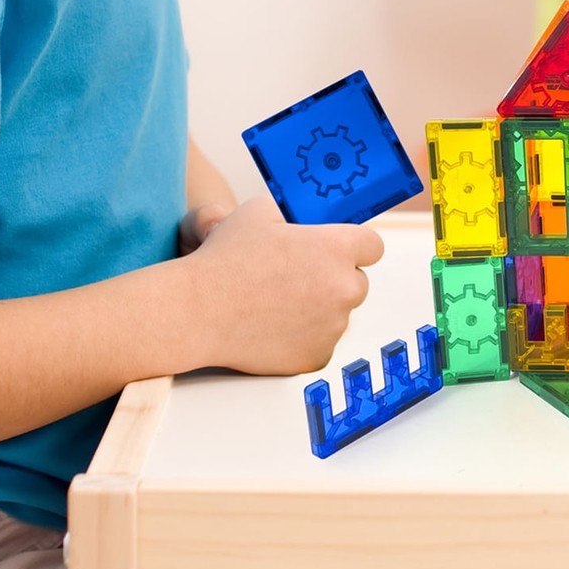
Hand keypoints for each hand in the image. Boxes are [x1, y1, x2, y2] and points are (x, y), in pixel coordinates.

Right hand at [178, 195, 384, 374]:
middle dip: (334, 280)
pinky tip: (274, 328)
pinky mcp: (316, 356)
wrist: (195, 311)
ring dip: (319, 310)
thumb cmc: (225, 260)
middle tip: (298, 280)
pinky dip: (304, 338)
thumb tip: (305, 219)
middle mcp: (344, 287)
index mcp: (338, 248)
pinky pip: (320, 343)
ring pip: (338, 315)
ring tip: (277, 304)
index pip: (372, 246)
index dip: (354, 247)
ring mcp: (333, 326)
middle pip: (357, 283)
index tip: (338, 252)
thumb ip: (293, 215)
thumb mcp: (259, 212)